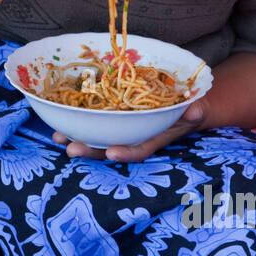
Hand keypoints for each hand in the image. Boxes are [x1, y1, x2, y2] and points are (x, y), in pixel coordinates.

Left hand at [53, 95, 211, 162]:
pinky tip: (58, 117)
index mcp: (155, 138)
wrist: (184, 103)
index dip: (126, 153)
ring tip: (57, 136)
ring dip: (77, 138)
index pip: (140, 149)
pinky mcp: (114, 116)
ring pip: (98, 137)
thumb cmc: (192, 107)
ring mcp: (123, 128)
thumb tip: (197, 110)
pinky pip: (94, 120)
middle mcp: (135, 136)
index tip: (111, 152)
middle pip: (111, 148)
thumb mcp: (197, 107)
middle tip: (70, 149)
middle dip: (91, 150)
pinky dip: (78, 120)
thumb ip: (197, 110)